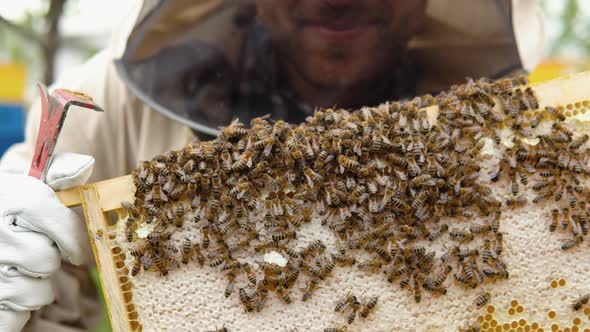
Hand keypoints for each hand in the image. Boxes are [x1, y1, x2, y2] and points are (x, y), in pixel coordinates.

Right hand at [0, 152, 93, 331]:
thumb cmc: (7, 207)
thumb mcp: (26, 183)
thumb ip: (59, 173)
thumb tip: (87, 165)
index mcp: (7, 198)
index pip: (60, 225)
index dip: (75, 239)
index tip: (76, 248)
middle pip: (47, 261)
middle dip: (49, 260)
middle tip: (34, 253)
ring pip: (37, 292)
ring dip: (37, 286)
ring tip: (20, 271)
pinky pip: (16, 317)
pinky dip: (18, 309)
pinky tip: (8, 291)